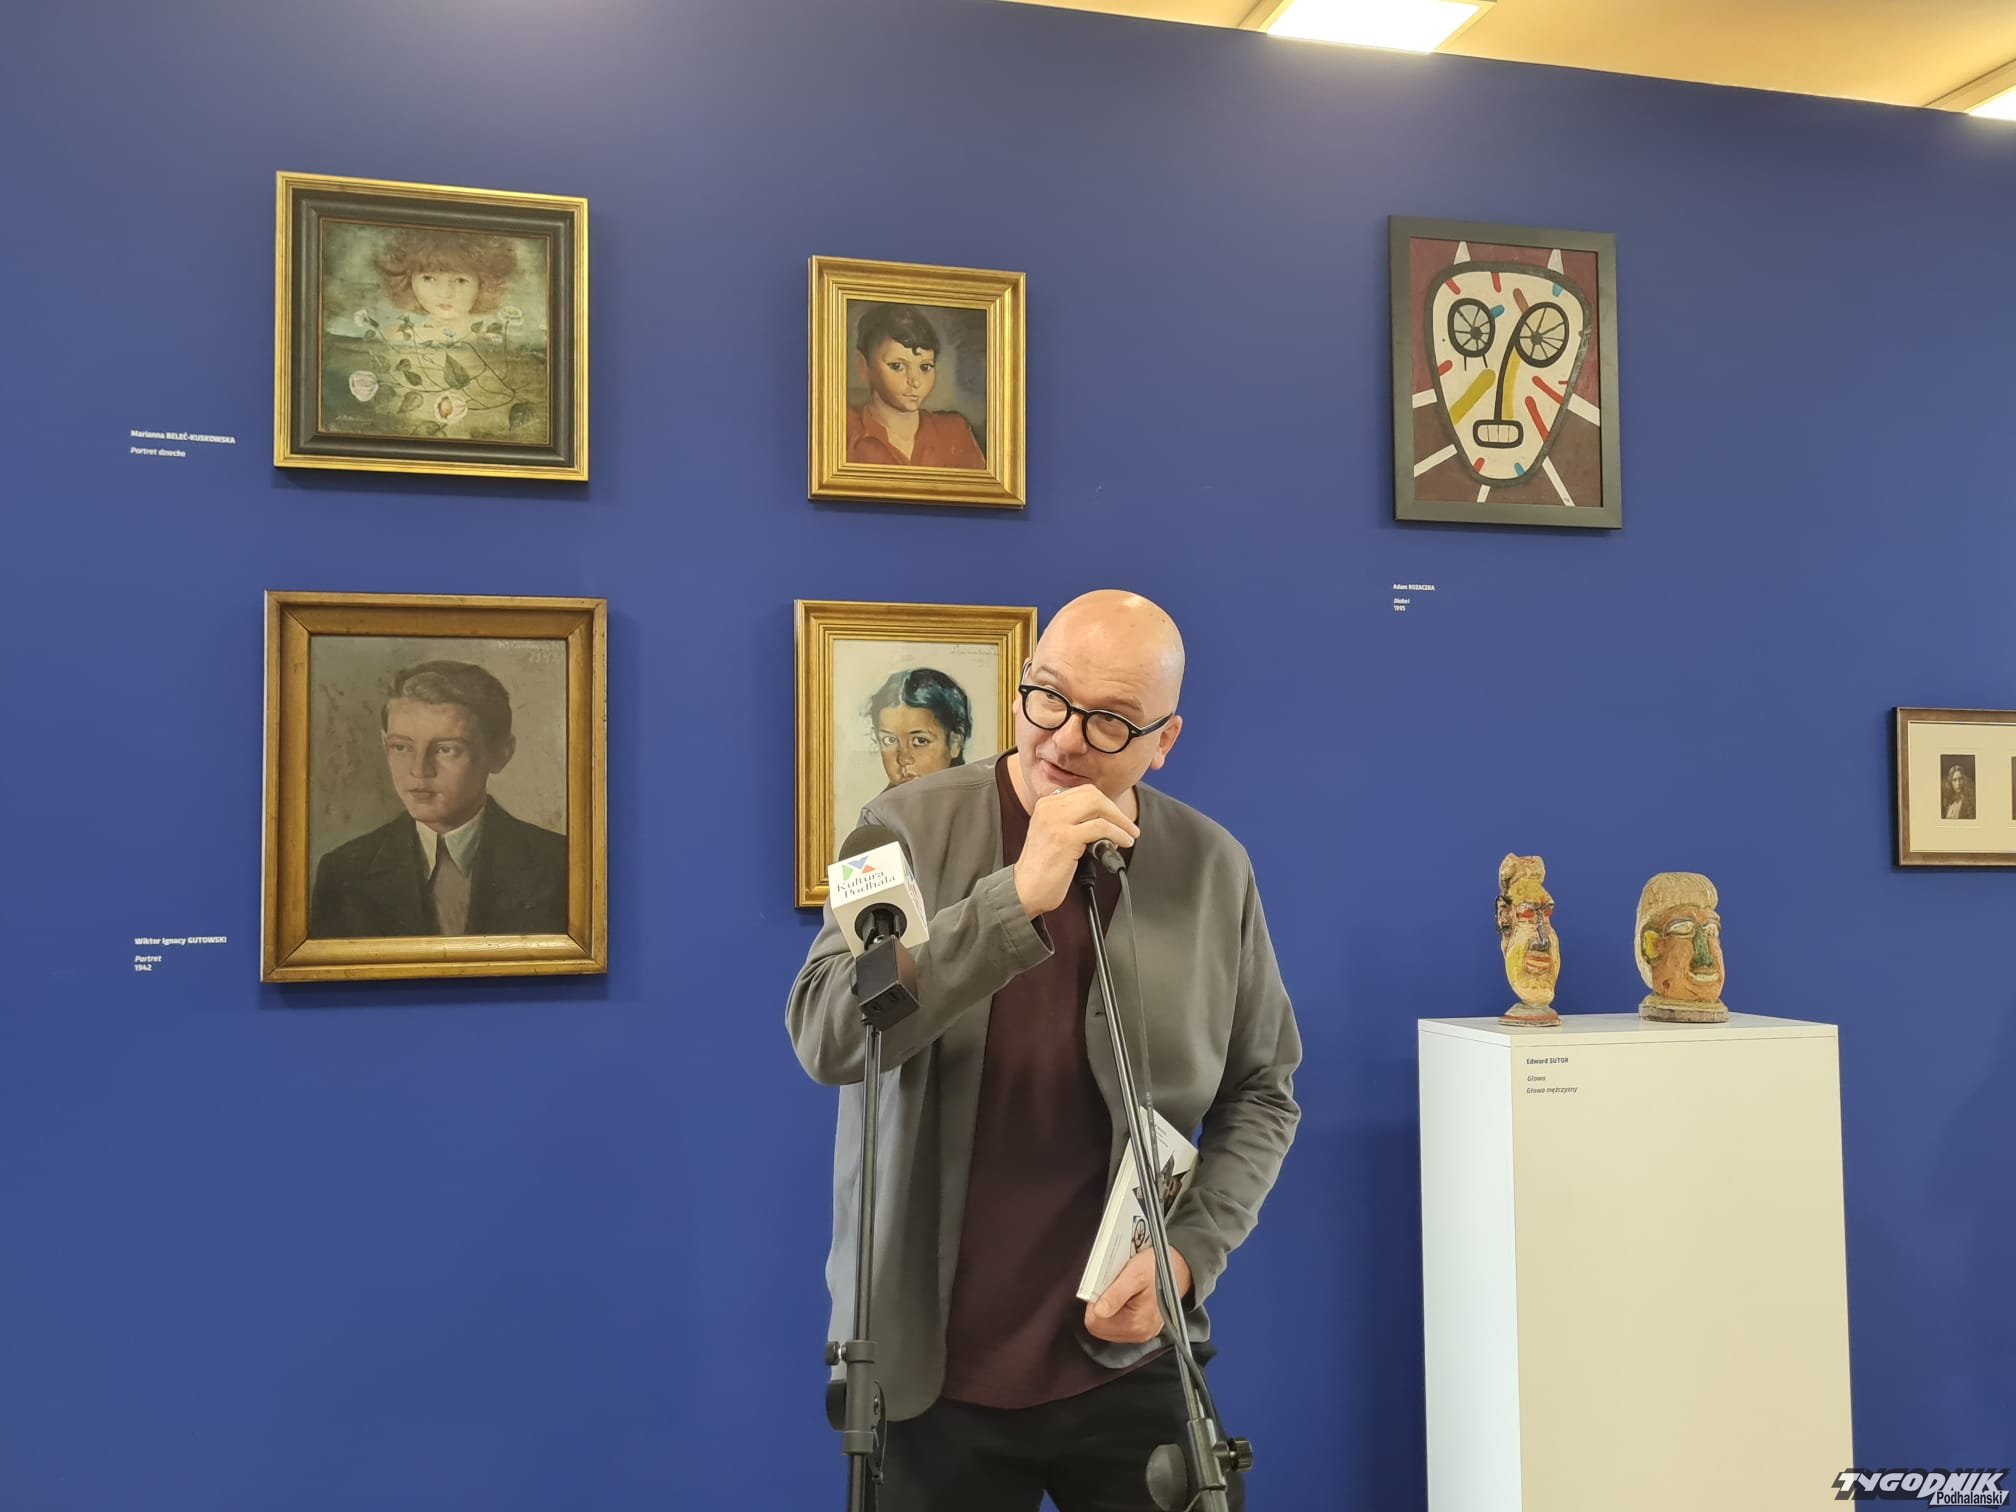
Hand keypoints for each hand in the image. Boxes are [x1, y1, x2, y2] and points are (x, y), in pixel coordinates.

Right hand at [1013, 785, 1138, 916]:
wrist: (1025, 890)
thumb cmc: (1041, 867)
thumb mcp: (1052, 833)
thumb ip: (1071, 820)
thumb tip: (1104, 818)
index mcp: (1046, 804)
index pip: (1084, 791)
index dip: (1106, 803)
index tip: (1116, 816)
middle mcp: (1049, 808)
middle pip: (1093, 795)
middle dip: (1116, 810)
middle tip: (1127, 826)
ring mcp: (1056, 822)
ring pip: (1099, 806)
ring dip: (1121, 822)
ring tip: (1129, 835)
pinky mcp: (1066, 838)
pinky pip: (1101, 828)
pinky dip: (1118, 834)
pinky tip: (1122, 843)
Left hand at [1085, 1245, 1189, 1343]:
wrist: (1179, 1268)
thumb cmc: (1159, 1268)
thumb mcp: (1134, 1274)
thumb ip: (1115, 1294)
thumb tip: (1098, 1311)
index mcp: (1136, 1324)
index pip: (1095, 1322)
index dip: (1094, 1301)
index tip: (1105, 1287)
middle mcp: (1139, 1334)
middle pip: (1100, 1327)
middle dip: (1101, 1306)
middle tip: (1113, 1287)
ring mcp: (1140, 1333)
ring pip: (1106, 1327)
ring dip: (1108, 1308)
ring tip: (1121, 1291)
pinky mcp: (1141, 1329)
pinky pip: (1116, 1325)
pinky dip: (1115, 1310)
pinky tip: (1125, 1297)